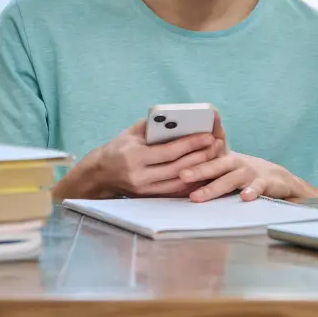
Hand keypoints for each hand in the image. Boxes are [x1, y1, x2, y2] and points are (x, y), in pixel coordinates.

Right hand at [54, 118, 225, 198]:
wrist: (100, 174)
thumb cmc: (118, 148)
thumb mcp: (131, 132)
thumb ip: (154, 125)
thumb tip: (180, 118)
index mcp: (134, 157)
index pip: (169, 151)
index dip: (191, 144)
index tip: (208, 135)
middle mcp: (140, 176)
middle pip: (178, 168)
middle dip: (200, 156)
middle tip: (217, 145)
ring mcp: (145, 190)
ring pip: (179, 182)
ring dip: (200, 170)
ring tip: (214, 157)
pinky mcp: (149, 197)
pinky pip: (175, 191)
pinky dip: (191, 183)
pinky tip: (203, 174)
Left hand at [177, 152, 317, 202]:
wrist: (278, 178)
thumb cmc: (244, 172)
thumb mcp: (226, 163)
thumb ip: (206, 158)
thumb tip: (180, 158)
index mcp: (223, 158)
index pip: (205, 155)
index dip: (190, 156)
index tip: (174, 158)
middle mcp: (235, 163)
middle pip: (214, 166)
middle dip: (198, 170)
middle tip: (182, 175)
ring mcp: (249, 173)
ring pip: (230, 179)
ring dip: (214, 187)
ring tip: (198, 196)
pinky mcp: (265, 183)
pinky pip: (257, 188)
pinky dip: (251, 192)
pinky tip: (244, 198)